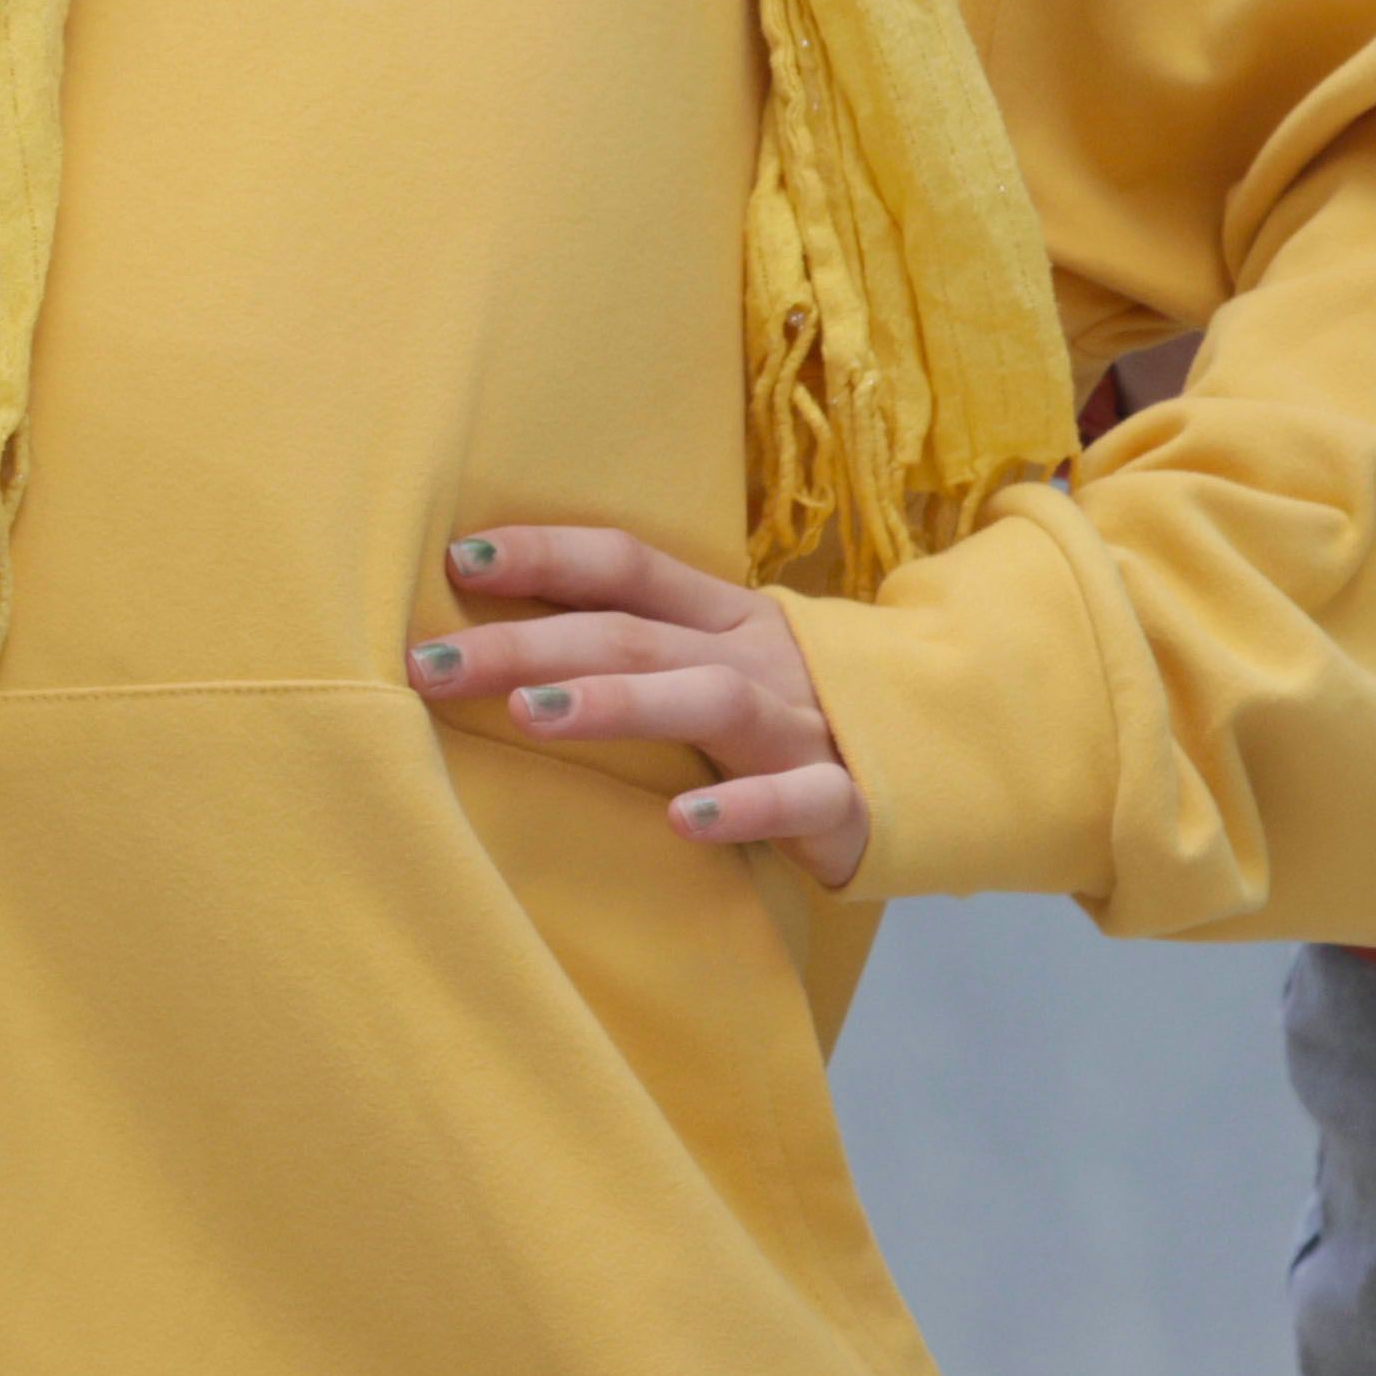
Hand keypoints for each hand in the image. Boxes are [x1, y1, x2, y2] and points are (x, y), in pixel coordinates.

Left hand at [406, 521, 868, 883]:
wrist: (945, 760)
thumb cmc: (796, 716)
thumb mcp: (719, 664)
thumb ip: (636, 651)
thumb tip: (499, 651)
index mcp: (724, 617)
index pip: (627, 566)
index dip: (546, 554)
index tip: (456, 560)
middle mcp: (758, 658)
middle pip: (635, 634)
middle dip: (527, 643)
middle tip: (430, 664)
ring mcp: (805, 726)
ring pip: (710, 701)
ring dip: (618, 702)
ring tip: (531, 716)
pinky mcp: (847, 800)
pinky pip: (796, 799)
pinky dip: (741, 808)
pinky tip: (680, 822)